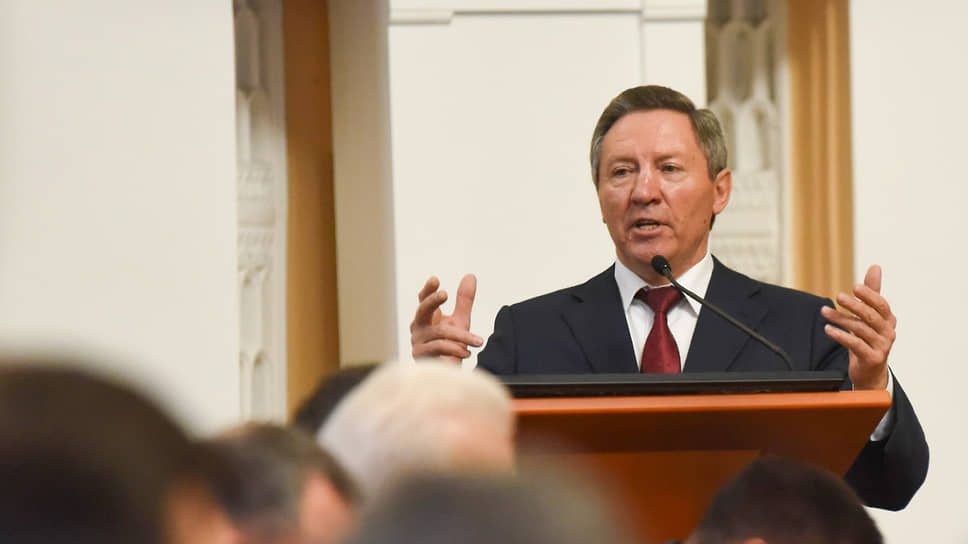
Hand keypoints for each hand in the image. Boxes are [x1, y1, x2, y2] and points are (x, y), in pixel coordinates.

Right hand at [410, 274, 483, 360]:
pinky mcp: (421, 356)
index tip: (436, 280)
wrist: (450, 376)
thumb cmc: (452, 347)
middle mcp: (418, 328)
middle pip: (422, 310)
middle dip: (432, 300)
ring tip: (479, 341)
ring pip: (440, 332)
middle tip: (444, 294)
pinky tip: (468, 353)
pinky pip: (439, 347)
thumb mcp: (461, 321)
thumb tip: (470, 275)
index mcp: (427, 317)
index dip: (428, 290)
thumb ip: (464, 301)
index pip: (424, 299)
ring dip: (462, 336)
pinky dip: (456, 349)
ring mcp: (418, 342)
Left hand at [821, 265, 894, 389]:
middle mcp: (888, 332)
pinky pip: (855, 344)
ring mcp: (882, 346)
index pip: (881, 304)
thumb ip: (872, 292)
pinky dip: (841, 335)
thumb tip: (875, 267)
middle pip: (871, 316)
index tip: (854, 287)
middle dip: (854, 305)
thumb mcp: (870, 315)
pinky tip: (828, 329)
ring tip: (824, 312)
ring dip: (840, 319)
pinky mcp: (872, 358)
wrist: (870, 371)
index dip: (869, 295)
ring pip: (860, 329)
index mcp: (888, 320)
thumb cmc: (869, 339)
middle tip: (838, 296)